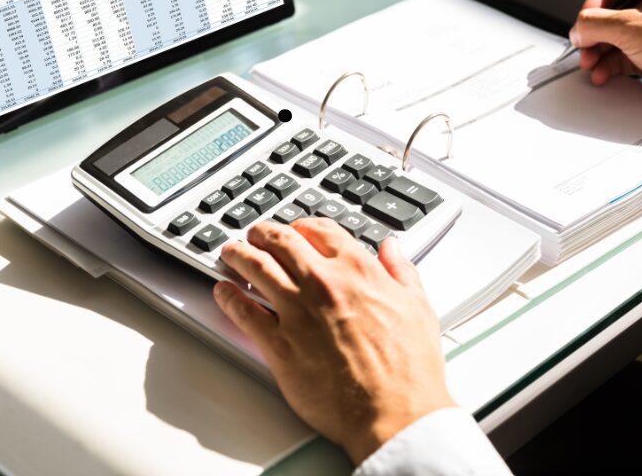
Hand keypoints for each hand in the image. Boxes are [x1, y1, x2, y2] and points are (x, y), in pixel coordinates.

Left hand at [214, 218, 455, 464]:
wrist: (395, 414)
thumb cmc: (409, 370)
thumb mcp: (417, 308)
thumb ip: (401, 272)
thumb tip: (392, 250)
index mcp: (357, 270)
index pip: (320, 230)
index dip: (303, 226)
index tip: (297, 230)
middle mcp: (322, 284)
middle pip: (280, 242)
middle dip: (263, 234)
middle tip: (255, 235)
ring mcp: (296, 312)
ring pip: (256, 268)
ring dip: (239, 255)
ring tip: (231, 252)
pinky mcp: (279, 344)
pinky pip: (243, 312)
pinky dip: (228, 297)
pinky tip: (223, 292)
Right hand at [569, 0, 641, 115]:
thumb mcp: (629, 27)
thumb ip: (594, 24)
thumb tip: (577, 28)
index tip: (588, 17)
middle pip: (607, 12)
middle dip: (591, 32)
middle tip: (583, 45)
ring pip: (611, 37)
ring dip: (596, 52)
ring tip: (590, 64)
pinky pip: (620, 56)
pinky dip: (607, 66)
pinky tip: (602, 74)